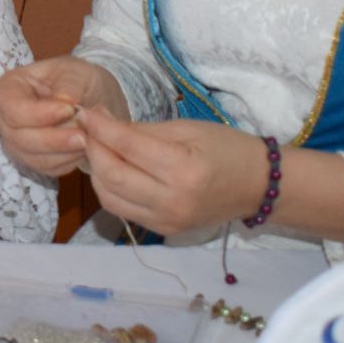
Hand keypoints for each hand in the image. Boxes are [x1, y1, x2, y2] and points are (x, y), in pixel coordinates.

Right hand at [0, 57, 125, 176]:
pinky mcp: (31, 160)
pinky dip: (67, 161)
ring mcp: (15, 142)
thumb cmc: (76, 79)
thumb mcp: (76, 72)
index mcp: (8, 89)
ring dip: (63, 152)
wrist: (89, 98)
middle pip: (19, 138)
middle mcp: (4, 118)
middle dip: (54, 139)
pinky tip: (83, 149)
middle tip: (84, 134)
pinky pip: (46, 168)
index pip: (12, 109)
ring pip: (33, 158)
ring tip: (88, 140)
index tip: (69, 110)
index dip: (39, 114)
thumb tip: (64, 102)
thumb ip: (69, 85)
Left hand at [79, 114, 268, 234]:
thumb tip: (102, 124)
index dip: (100, 128)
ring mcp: (166, 221)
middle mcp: (171, 201)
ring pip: (109, 198)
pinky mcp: (163, 230)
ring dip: (96, 171)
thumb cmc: (227, 148)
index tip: (85, 112)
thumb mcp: (187, 129)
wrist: (258, 186)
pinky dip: (109, 188)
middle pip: (111, 176)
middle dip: (92, 149)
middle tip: (87, 129)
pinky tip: (111, 169)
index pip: (126, 147)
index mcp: (182, 170)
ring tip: (97, 148)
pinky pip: (123, 210)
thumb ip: (142, 131)